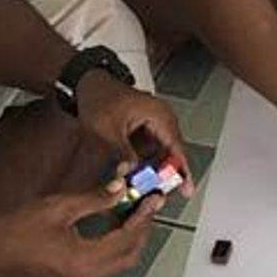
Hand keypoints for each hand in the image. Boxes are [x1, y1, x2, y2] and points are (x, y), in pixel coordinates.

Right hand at [0, 184, 163, 276]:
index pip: (127, 237)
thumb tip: (120, 190)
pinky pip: (107, 261)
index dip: (143, 215)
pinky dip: (116, 242)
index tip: (152, 199)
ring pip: (121, 259)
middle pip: (131, 253)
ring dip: (131, 235)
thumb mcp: (59, 207)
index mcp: (84, 259)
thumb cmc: (13, 233)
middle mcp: (86, 274)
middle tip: (148, 203)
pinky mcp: (74, 275)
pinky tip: (113, 221)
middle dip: (143, 227)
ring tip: (133, 208)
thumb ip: (95, 198)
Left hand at [75, 75, 193, 196]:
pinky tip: (138, 173)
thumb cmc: (100, 97)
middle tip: (160, 192)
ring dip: (156, 169)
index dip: (183, 170)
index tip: (187, 188)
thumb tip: (131, 172)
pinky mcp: (146, 128)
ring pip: (162, 152)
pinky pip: (153, 148)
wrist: (90, 83)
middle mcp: (162, 118)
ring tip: (146, 186)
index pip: (176, 147)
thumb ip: (122, 153)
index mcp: (158, 114)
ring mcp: (155, 122)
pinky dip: (148, 162)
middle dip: (167, 174)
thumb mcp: (107, 129)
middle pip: (172, 152)